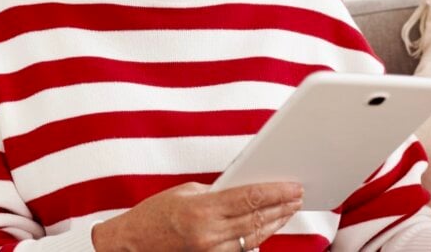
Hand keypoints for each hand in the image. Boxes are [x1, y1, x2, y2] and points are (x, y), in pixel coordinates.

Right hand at [91, 181, 302, 250]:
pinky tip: (269, 226)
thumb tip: (244, 189)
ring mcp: (212, 251)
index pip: (249, 198)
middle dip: (282, 207)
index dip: (275, 192)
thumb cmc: (154, 214)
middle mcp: (210, 234)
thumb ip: (216, 192)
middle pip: (257, 219)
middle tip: (298, 195)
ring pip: (255, 236)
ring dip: (276, 222)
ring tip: (290, 209)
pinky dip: (259, 236)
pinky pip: (242, 248)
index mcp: (203, 210)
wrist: (132, 244)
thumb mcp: (185, 192)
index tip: (292, 185)